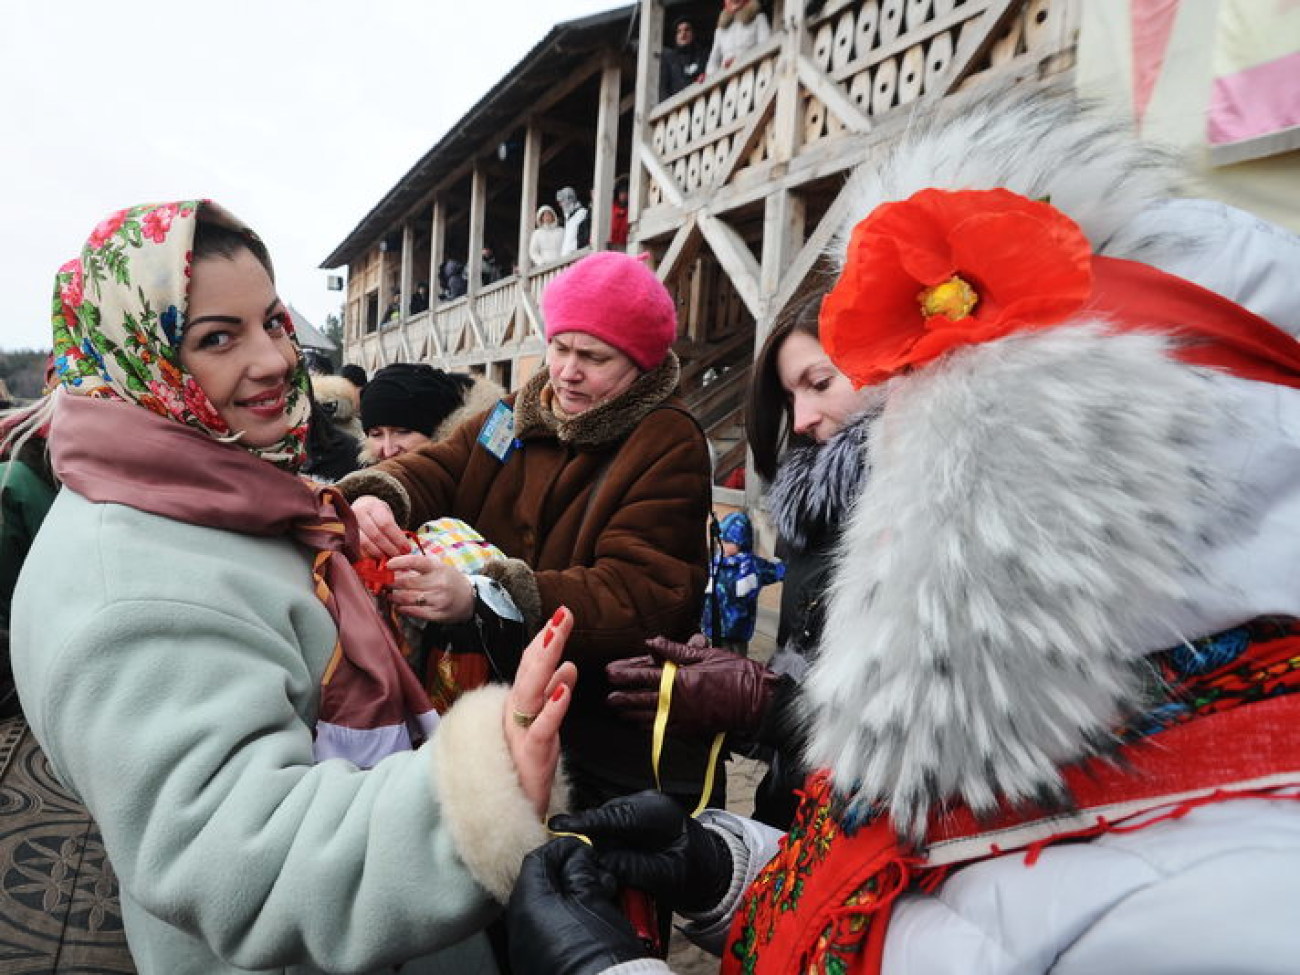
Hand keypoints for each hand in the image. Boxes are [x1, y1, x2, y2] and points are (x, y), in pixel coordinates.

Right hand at [350, 495, 408, 558]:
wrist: (360, 507)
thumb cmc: (377, 514)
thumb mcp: (387, 515)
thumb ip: (395, 530)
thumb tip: (406, 551)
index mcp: (373, 506)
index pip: (386, 524)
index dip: (397, 538)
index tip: (406, 549)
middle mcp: (358, 513)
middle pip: (375, 535)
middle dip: (389, 548)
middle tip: (398, 557)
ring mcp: (348, 524)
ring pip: (364, 543)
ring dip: (378, 553)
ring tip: (388, 560)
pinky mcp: (343, 535)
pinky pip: (356, 548)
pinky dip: (367, 556)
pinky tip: (376, 561)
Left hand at [386, 552, 473, 622]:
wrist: (470, 599)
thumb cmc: (450, 580)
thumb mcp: (439, 568)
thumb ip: (420, 566)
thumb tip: (394, 567)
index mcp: (438, 568)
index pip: (416, 562)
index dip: (400, 562)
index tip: (387, 564)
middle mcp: (438, 583)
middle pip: (407, 583)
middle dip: (391, 583)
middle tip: (383, 583)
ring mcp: (438, 600)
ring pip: (408, 598)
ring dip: (394, 597)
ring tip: (389, 595)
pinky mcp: (437, 614)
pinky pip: (414, 612)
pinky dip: (403, 609)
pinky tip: (398, 606)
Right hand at [506, 607, 577, 816]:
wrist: (513, 812)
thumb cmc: (526, 766)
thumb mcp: (545, 725)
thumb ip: (553, 696)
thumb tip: (569, 666)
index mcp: (518, 705)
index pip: (531, 666)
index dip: (545, 640)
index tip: (561, 616)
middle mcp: (514, 713)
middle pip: (529, 671)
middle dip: (546, 640)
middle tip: (563, 614)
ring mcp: (519, 732)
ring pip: (531, 692)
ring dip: (545, 662)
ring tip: (558, 637)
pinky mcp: (529, 754)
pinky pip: (542, 727)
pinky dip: (553, 706)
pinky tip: (565, 686)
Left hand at [507, 837, 649, 974]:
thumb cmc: (600, 951)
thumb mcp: (593, 897)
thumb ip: (580, 869)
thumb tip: (577, 856)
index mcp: (527, 904)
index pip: (536, 860)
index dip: (561, 849)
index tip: (580, 849)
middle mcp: (518, 927)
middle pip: (538, 885)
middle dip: (565, 874)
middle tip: (591, 872)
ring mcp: (525, 949)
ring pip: (543, 908)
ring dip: (567, 897)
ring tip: (596, 897)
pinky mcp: (535, 964)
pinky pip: (546, 931)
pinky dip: (564, 919)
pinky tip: (587, 920)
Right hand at [549, 791, 731, 913]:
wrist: (714, 869)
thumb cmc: (696, 873)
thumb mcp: (668, 876)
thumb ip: (635, 867)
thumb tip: (602, 862)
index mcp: (658, 813)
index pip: (615, 817)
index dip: (585, 822)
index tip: (557, 826)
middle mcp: (647, 803)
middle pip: (606, 818)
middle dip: (595, 840)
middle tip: (593, 868)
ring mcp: (641, 807)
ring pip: (607, 824)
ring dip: (604, 845)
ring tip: (619, 869)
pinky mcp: (636, 816)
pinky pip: (613, 828)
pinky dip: (611, 844)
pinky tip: (620, 861)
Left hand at [606, 635, 778, 737]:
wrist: (758, 701)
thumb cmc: (736, 674)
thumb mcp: (706, 655)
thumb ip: (676, 651)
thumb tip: (652, 643)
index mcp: (680, 678)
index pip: (645, 675)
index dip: (626, 674)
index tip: (610, 673)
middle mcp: (677, 700)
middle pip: (643, 698)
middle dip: (624, 697)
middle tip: (608, 698)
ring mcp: (684, 717)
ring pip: (651, 716)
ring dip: (633, 713)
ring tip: (619, 711)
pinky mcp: (692, 729)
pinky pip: (666, 729)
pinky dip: (651, 727)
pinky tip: (642, 725)